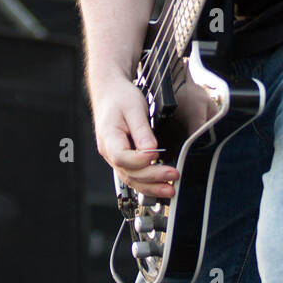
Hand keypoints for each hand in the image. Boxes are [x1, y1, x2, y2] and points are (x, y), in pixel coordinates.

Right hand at [91, 75, 178, 198]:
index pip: (122, 157)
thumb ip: (142, 131)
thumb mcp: (134, 108)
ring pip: (131, 179)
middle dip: (152, 178)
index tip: (156, 154)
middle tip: (173, 175)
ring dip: (151, 187)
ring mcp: (114, 157)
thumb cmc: (120, 97)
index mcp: (109, 137)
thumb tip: (151, 151)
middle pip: (129, 172)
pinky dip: (147, 183)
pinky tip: (160, 186)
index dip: (140, 160)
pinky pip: (133, 175)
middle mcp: (108, 151)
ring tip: (170, 189)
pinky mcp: (122, 158)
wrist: (110, 92)